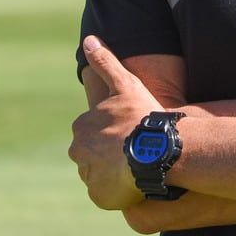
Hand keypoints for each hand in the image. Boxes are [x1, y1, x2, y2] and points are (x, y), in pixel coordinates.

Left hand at [68, 35, 163, 209]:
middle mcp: (79, 151)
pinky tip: (134, 180)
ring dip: (113, 171)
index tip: (129, 131)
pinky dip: (116, 189)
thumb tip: (88, 39)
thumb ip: (105, 61)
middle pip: (92, 153)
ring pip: (99, 173)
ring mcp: (88, 175)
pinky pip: (105, 193)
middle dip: (109, 152)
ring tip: (136, 164)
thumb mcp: (124, 84)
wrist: (157, 151)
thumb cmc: (142, 116)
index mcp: (81, 126)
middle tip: (133, 149)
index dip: (111, 131)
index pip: (91, 130)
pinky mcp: (98, 196)